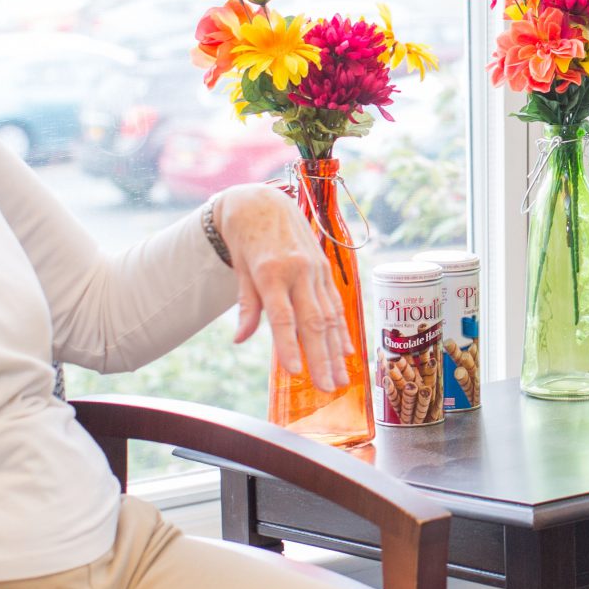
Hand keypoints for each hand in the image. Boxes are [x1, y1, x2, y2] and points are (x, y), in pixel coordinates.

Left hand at [215, 184, 351, 390]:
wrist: (263, 201)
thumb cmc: (245, 238)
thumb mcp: (240, 270)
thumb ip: (247, 306)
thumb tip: (241, 340)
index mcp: (272, 272)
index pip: (284, 317)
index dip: (290, 346)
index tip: (296, 372)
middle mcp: (299, 271)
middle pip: (313, 322)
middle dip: (321, 358)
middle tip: (327, 387)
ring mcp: (316, 269)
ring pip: (330, 316)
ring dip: (336, 351)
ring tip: (341, 378)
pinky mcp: (325, 268)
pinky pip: (335, 303)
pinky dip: (342, 329)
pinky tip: (348, 352)